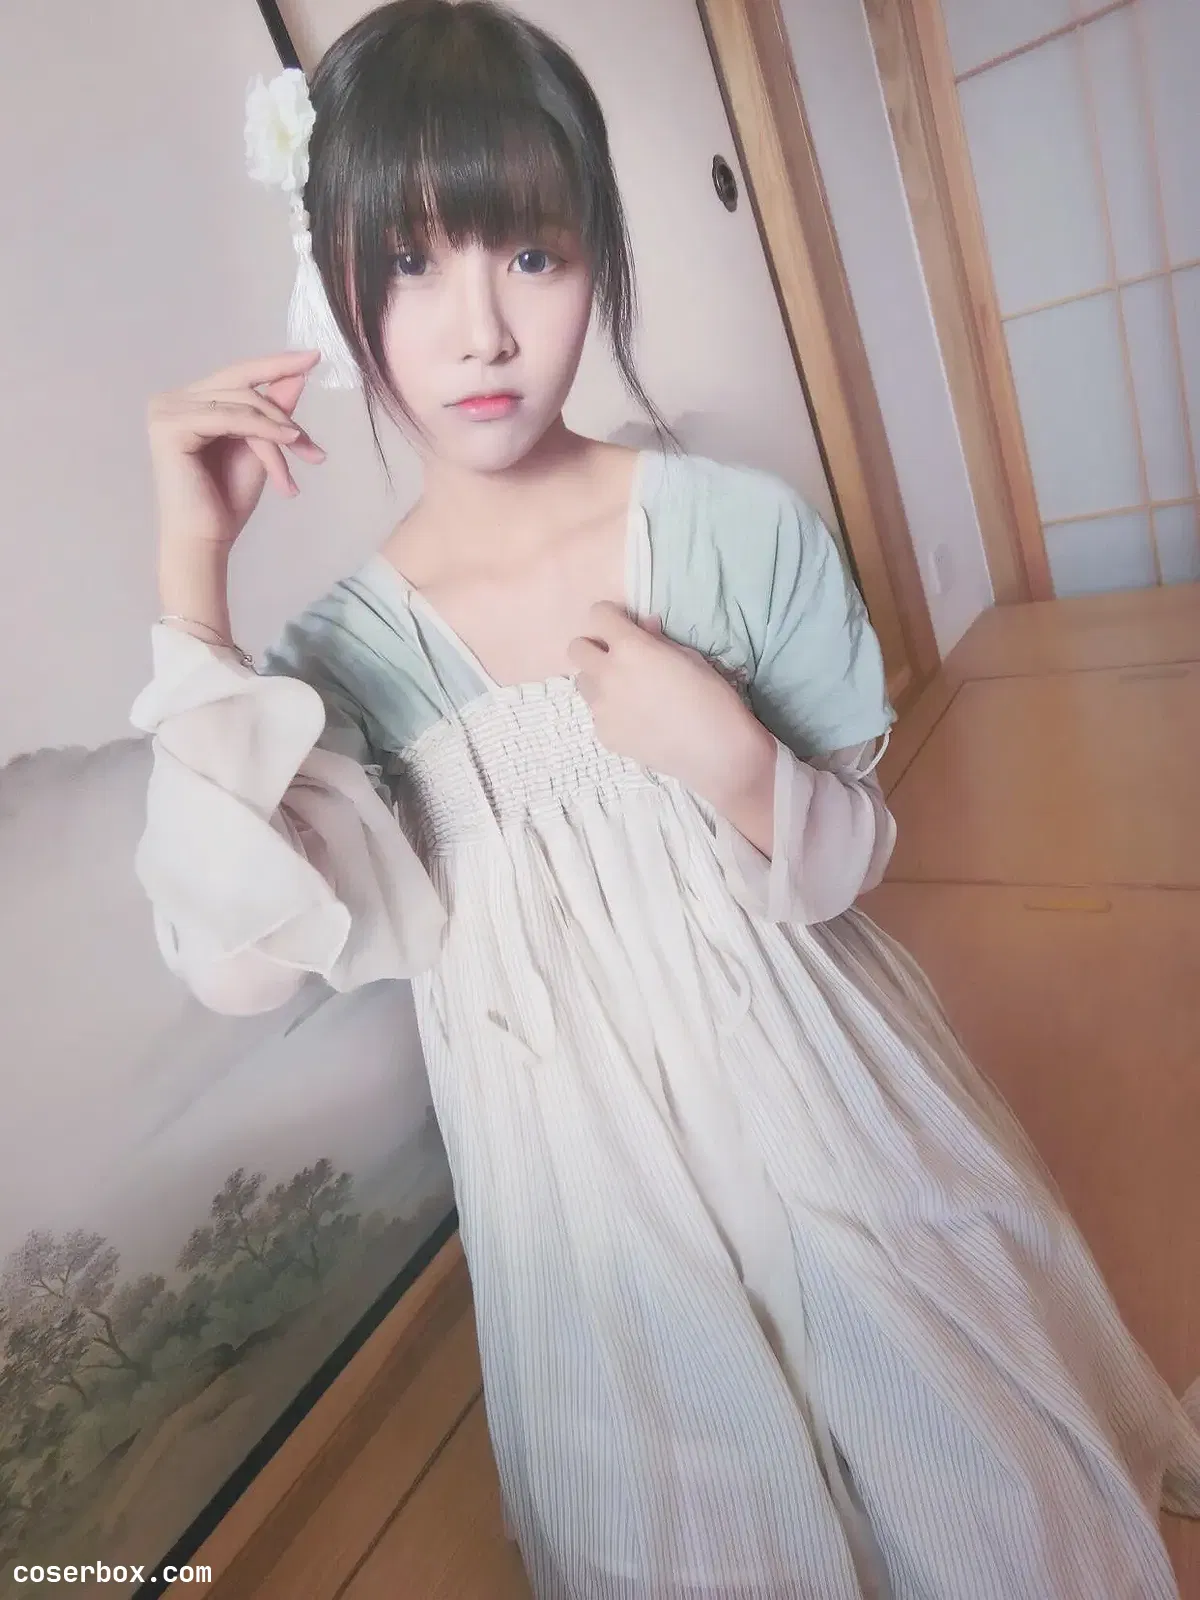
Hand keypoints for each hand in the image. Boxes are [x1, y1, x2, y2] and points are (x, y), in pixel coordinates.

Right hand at [147, 350, 326, 550]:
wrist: (207, 540)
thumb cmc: (227, 500)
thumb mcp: (261, 447)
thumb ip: (273, 409)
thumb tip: (297, 372)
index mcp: (189, 401)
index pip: (238, 375)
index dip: (276, 364)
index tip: (315, 356)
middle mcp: (173, 400)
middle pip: (241, 385)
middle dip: (284, 413)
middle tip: (314, 444)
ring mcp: (166, 410)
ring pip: (242, 403)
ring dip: (279, 432)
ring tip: (305, 457)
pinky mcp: (170, 426)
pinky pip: (230, 418)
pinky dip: (264, 431)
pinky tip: (288, 444)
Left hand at [568, 603, 775, 806]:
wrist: (715, 752)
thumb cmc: (712, 697)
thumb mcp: (690, 657)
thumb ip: (657, 639)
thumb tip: (643, 626)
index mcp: (631, 648)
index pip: (598, 614)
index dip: (612, 617)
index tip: (624, 626)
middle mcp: (607, 675)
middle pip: (577, 649)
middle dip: (595, 648)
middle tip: (619, 659)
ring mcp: (601, 708)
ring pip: (583, 682)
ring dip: (599, 680)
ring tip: (628, 692)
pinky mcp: (604, 734)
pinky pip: (597, 713)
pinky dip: (611, 712)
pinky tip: (638, 721)